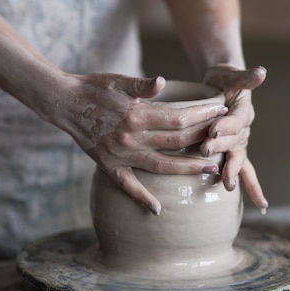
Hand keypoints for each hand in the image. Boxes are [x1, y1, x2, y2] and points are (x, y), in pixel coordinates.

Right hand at [58, 74, 228, 214]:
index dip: (203, 115)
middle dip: (204, 140)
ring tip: (211, 170)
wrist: (63, 104)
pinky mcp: (108, 166)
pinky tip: (157, 210)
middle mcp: (131, 139)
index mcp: (136, 116)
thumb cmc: (93, 88)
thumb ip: (142, 85)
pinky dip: (141, 198)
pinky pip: (128, 186)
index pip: (179, 119)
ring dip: (187, 169)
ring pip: (161, 167)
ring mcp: (120, 155)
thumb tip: (163, 81)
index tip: (221, 110)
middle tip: (226, 140)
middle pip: (176, 143)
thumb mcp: (117, 80)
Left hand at [201, 65, 267, 210]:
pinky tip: (261, 206)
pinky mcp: (232, 150)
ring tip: (226, 183)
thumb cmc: (224, 79)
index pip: (236, 120)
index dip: (226, 125)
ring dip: (231, 170)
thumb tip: (262, 72)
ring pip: (237, 158)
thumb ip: (246, 76)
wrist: (222, 86)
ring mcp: (239, 142)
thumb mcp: (232, 74)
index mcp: (243, 111)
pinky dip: (251, 186)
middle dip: (220, 147)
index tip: (213, 129)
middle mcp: (244, 129)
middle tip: (204, 150)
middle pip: (233, 141)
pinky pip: (243, 170)